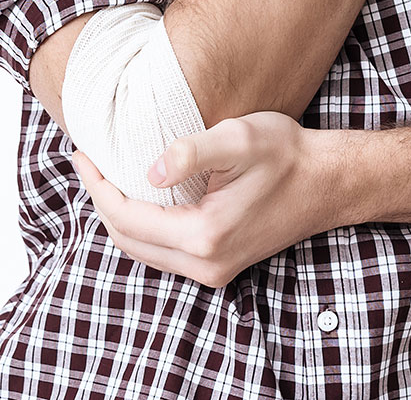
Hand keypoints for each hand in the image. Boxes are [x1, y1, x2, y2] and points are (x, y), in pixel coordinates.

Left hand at [71, 112, 348, 287]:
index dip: (98, 186)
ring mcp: (214, 269)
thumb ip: (192, 153)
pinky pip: (164, 252)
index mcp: (204, 235)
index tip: (82, 154)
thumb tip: (149, 170)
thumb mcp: (239, 139)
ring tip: (105, 178)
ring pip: (144, 250)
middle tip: (88, 164)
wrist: (328, 182)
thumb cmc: (287, 154)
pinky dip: (142, 226)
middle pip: (129, 239)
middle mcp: (205, 264)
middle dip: (101, 201)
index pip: (127, 217)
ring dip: (119, 216)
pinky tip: (139, 198)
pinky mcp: (221, 264)